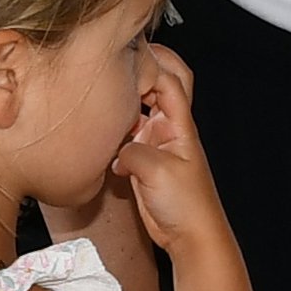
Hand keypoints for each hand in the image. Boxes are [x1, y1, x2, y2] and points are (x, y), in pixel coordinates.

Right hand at [108, 43, 221, 254]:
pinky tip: (100, 140)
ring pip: (135, 113)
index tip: (128, 53)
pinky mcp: (142, 163)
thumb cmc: (188, 206)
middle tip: (112, 64)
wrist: (190, 237)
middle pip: (154, 88)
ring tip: (100, 98)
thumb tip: (116, 148)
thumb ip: (131, 150)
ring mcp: (155, 145)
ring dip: (121, 106)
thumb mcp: (157, 170)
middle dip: (137, 73)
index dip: (151, 62)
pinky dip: (112, 136)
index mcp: (180, 125)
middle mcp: (168, 130)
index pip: (168, 80)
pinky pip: (123, 139)